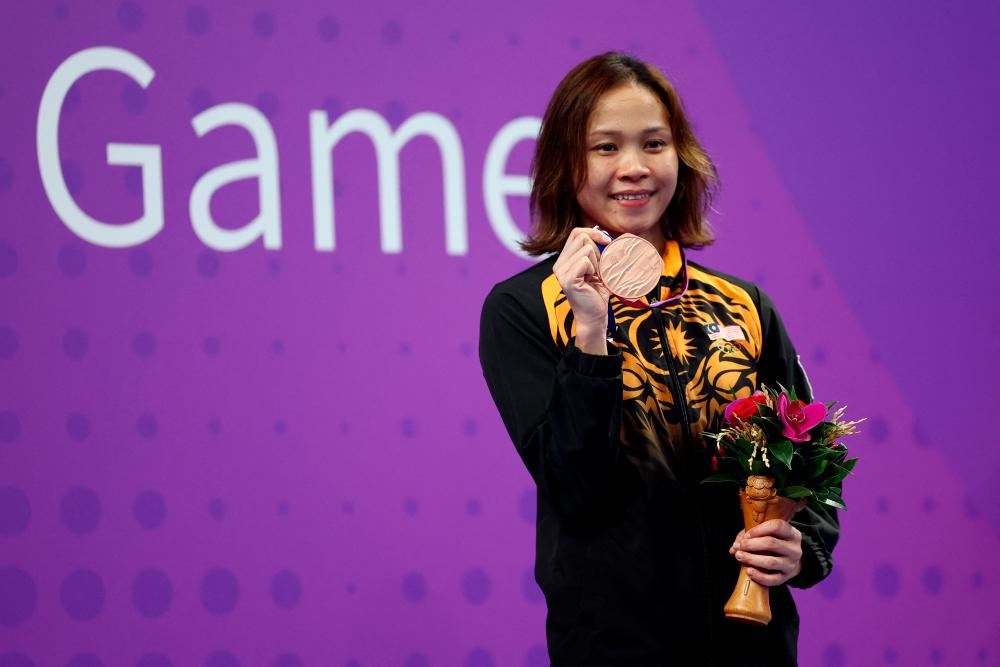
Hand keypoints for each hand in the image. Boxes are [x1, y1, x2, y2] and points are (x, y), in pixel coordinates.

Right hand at [552, 227, 610, 353]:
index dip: (593, 233)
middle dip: (597, 250)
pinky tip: (592, 280)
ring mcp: (561, 272)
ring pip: (586, 248)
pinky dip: (594, 269)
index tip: (607, 241)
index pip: (577, 233)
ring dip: (597, 262)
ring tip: (595, 276)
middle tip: (599, 269)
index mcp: (564, 259)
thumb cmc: (597, 293)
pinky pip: (585, 261)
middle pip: (582, 237)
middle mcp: (559, 264)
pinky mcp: (568, 279)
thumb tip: (605, 235)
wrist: (594, 316)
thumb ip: (595, 252)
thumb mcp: (596, 268)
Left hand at [729, 519, 802, 586]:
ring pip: (771, 562)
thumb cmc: (774, 542)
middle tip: (740, 546)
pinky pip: (773, 579)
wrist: (790, 559)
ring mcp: (791, 564)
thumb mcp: (766, 533)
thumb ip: (749, 536)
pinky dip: (759, 576)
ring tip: (739, 556)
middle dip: (751, 545)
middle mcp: (794, 549)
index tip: (747, 535)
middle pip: (771, 544)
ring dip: (751, 559)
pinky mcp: (786, 577)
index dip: (758, 530)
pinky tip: (748, 571)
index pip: (777, 526)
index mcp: (791, 533)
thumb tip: (734, 547)